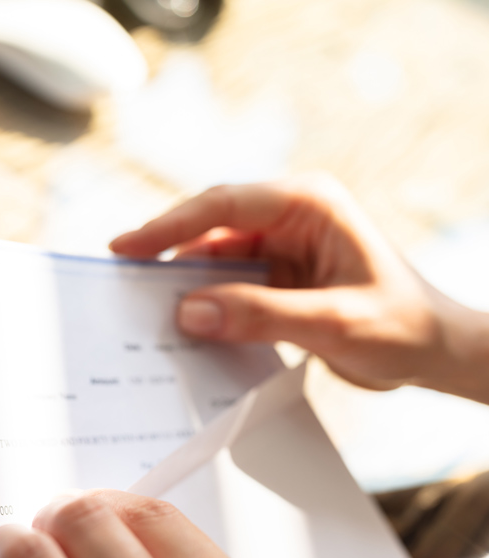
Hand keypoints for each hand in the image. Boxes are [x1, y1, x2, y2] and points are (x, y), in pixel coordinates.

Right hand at [110, 175, 488, 402]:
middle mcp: (290, 220)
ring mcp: (281, 251)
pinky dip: (206, 307)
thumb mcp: (332, 321)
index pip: (223, 206)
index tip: (126, 247)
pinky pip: (228, 288)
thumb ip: (259, 315)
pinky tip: (186, 328)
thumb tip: (188, 313)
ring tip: (147, 314)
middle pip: (211, 231)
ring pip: (214, 262)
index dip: (169, 226)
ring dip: (186, 287)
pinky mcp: (277, 281)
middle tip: (124, 286)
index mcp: (308, 205)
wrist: (433, 352)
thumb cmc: (402, 326)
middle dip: (168, 257)